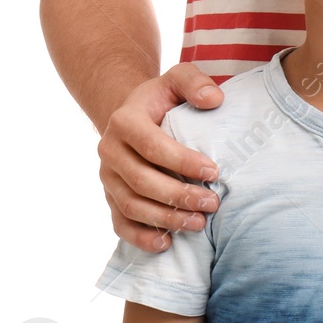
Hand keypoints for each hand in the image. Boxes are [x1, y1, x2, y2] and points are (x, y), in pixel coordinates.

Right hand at [98, 64, 223, 251]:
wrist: (133, 114)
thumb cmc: (162, 98)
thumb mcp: (177, 78)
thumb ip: (194, 82)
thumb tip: (215, 99)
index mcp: (124, 121)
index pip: (152, 146)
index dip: (182, 161)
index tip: (214, 172)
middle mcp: (109, 151)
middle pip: (142, 181)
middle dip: (178, 196)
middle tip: (212, 203)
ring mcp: (107, 178)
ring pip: (131, 206)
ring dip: (165, 219)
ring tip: (199, 224)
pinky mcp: (109, 197)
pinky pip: (120, 223)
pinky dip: (140, 237)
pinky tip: (167, 243)